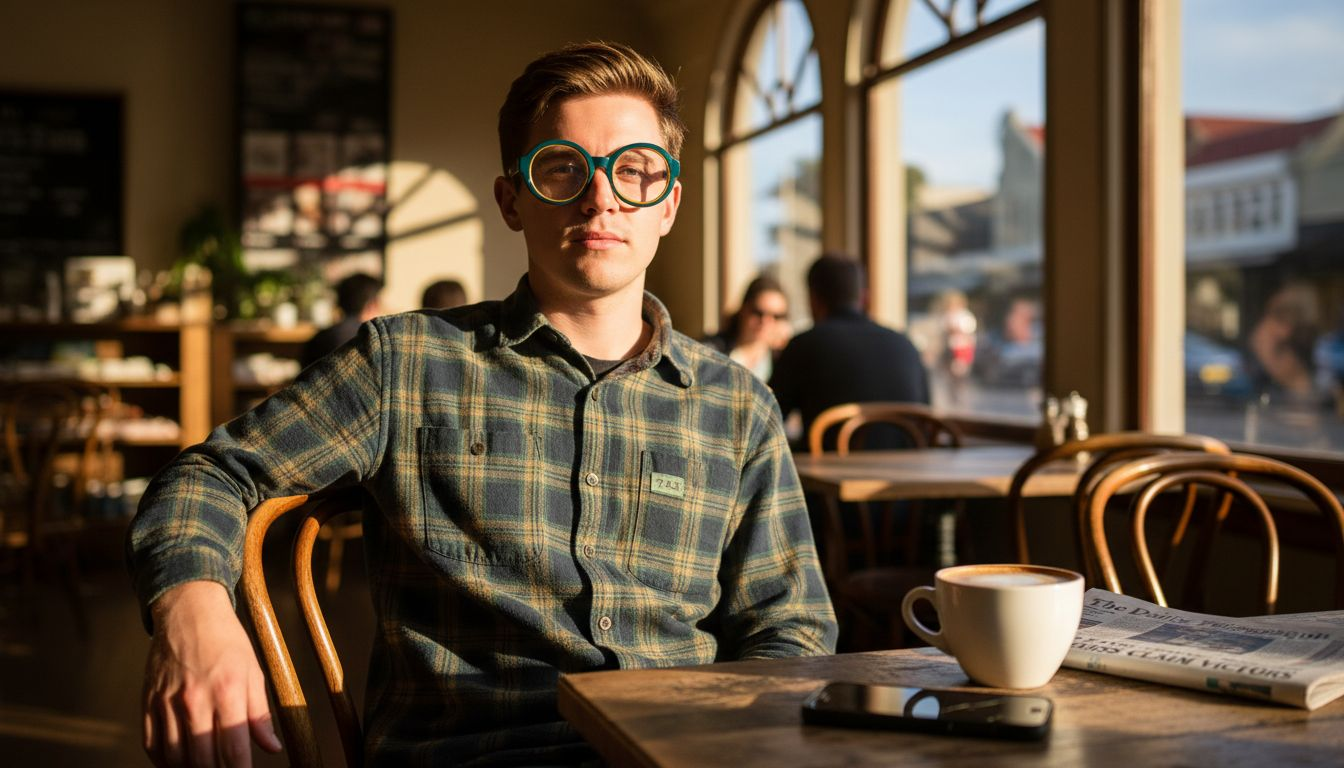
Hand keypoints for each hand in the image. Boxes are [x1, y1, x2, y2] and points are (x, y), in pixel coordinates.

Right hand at [142, 580, 282, 765]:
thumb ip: (260, 714)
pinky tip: (180, 762)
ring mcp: (167, 703)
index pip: (234, 750)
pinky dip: (165, 762)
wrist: (189, 613)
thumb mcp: (253, 673)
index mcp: (227, 691)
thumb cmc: (228, 643)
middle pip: (202, 760)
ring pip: (175, 758)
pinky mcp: (148, 703)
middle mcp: (195, 700)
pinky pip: (152, 746)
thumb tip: (272, 748)